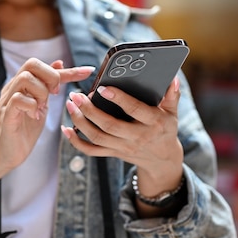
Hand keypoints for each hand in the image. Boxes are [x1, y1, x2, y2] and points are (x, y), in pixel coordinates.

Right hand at [0, 59, 93, 207]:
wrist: (7, 154)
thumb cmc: (24, 131)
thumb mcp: (42, 104)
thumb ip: (48, 86)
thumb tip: (59, 64)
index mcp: (22, 85)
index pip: (44, 67)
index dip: (69, 70)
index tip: (88, 72)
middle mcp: (13, 88)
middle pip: (32, 64)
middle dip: (51, 76)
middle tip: (56, 94)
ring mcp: (8, 99)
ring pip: (25, 79)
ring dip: (41, 92)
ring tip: (42, 106)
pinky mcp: (7, 113)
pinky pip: (18, 99)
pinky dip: (32, 106)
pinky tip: (35, 116)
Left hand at [62, 77, 183, 195]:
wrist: (162, 160)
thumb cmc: (165, 129)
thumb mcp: (172, 113)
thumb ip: (172, 95)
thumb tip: (172, 78)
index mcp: (153, 123)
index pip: (134, 110)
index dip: (119, 99)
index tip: (102, 88)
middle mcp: (137, 137)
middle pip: (109, 126)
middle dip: (90, 111)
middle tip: (76, 95)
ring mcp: (123, 147)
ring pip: (97, 137)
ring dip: (80, 122)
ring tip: (70, 105)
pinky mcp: (113, 153)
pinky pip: (92, 151)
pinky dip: (76, 142)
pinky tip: (65, 129)